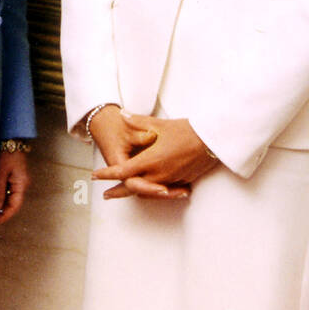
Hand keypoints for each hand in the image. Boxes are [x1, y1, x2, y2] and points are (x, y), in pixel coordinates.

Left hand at [0, 148, 30, 227]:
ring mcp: (16, 182)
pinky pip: (4, 191)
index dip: (4, 216)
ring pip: (5, 198)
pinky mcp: (11, 178)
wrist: (10, 140)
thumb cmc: (7, 155)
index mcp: (21, 185)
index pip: (14, 207)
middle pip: (9, 203)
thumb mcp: (0, 173)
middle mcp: (20, 186)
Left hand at [92, 112, 216, 199]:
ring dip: (134, 192)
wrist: (212, 141)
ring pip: (147, 190)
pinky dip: (152, 190)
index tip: (96, 175)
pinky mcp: (181, 182)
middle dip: (118, 191)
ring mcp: (170, 180)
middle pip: (133, 187)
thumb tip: (123, 114)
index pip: (123, 170)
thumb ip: (138, 121)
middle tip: (106, 195)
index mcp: (150, 160)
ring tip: (124, 193)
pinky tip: (148, 190)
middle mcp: (158, 174)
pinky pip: (162, 190)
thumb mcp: (159, 124)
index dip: (108, 174)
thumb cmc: (186, 130)